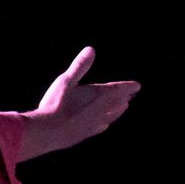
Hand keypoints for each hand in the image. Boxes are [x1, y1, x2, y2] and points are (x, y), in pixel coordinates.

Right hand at [21, 47, 139, 158]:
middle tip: (130, 95)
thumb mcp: (66, 81)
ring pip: (112, 116)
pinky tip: (104, 125)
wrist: (47, 131)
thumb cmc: (56, 104)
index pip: (118, 89)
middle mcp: (100, 110)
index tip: (137, 86)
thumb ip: (80, 66)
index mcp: (98, 95)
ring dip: (118, 111)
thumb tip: (91, 49)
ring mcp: (94, 124)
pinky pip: (101, 128)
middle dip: (124, 98)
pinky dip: (106, 123)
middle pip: (117, 103)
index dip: (129, 86)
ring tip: (123, 108)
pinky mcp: (85, 134)